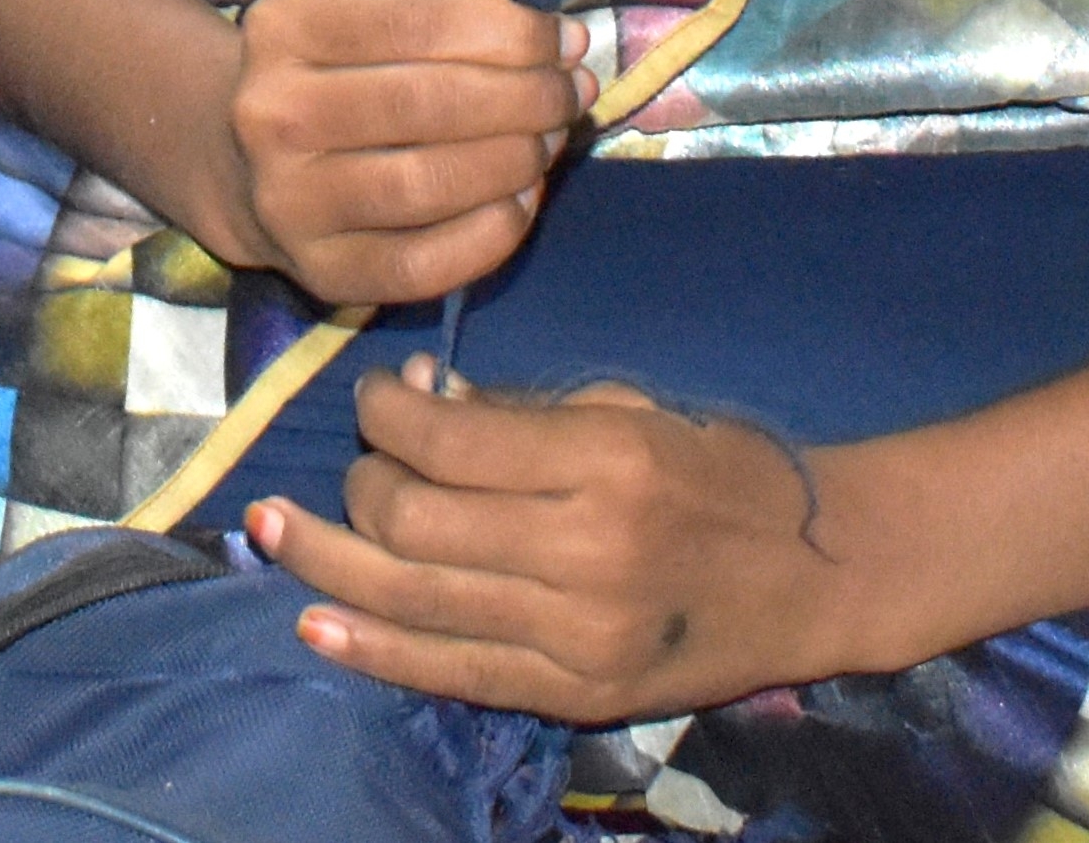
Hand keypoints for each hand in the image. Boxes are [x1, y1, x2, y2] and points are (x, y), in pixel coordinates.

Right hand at [220, 0, 591, 302]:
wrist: (236, 160)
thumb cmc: (330, 72)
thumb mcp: (364, 16)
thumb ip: (451, 17)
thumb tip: (559, 40)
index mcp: (285, 25)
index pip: (420, 22)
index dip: (511, 32)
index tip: (565, 40)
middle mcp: (273, 111)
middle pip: (430, 104)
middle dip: (526, 97)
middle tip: (571, 93)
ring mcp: (289, 199)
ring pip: (428, 184)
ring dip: (514, 161)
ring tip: (549, 142)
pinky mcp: (317, 270)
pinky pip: (422, 263)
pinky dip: (489, 235)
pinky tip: (521, 202)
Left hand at [252, 365, 880, 720]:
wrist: (819, 577)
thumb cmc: (726, 471)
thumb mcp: (635, 410)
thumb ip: (524, 415)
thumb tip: (421, 406)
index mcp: (606, 462)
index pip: (448, 441)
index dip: (387, 412)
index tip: (376, 394)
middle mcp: (585, 553)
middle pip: (415, 519)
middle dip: (360, 481)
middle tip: (355, 460)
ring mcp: (578, 637)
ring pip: (416, 596)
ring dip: (328, 558)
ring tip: (269, 529)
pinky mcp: (575, 695)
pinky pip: (450, 672)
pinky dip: (372, 647)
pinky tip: (315, 618)